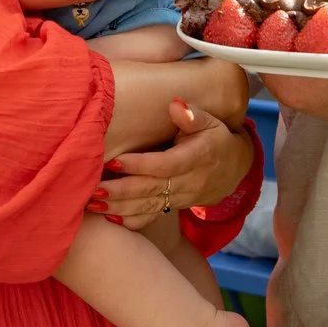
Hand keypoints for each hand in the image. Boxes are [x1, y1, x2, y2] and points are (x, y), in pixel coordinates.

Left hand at [99, 101, 253, 229]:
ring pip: (148, 205)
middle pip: (151, 189)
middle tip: (93, 189)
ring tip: (93, 204)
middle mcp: (188, 182)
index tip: (113, 162)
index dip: (138, 165)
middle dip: (120, 191)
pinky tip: (111, 220)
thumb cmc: (215, 139)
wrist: (234, 168)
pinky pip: (153, 217)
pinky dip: (132, 221)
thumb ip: (192, 115)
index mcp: (196, 158)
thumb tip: (175, 105)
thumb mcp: (210, 122)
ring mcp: (181, 198)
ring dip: (119, 207)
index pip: (164, 165)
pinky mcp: (175, 206)